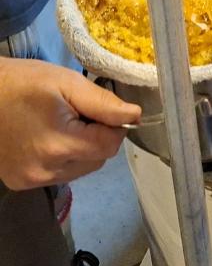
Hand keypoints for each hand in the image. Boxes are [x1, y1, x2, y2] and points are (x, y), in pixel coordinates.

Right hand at [0, 58, 140, 189]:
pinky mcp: (21, 183)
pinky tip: (50, 137)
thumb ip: (103, 103)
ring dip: (84, 148)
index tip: (103, 109)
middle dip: (99, 137)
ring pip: (82, 169)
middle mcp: (46, 171)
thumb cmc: (24, 82)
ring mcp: (32, 180)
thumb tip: (136, 115)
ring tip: (64, 124)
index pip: (110, 146)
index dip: (115, 126)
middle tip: (81, 113)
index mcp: (59, 145)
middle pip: (98, 160)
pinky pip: (61, 173)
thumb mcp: (67, 83)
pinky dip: (65, 157)